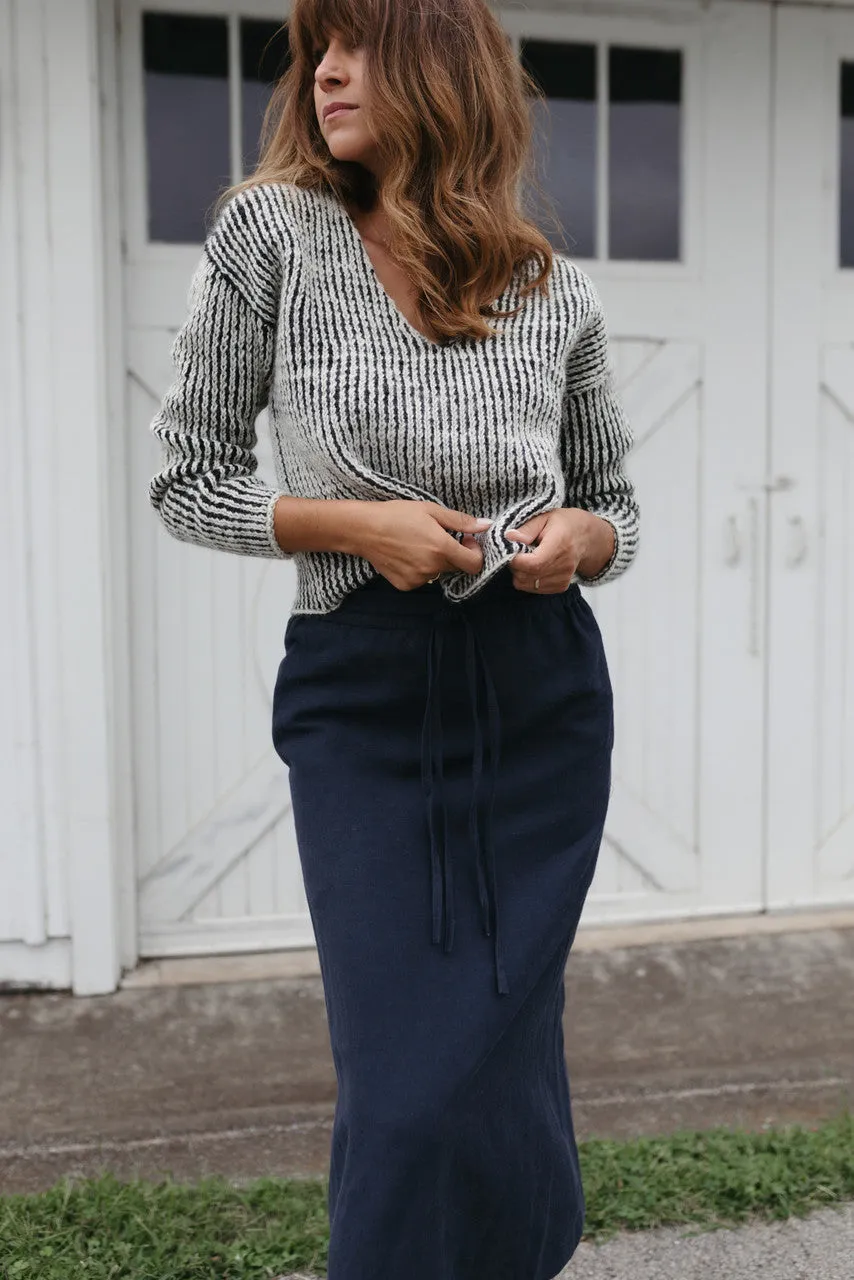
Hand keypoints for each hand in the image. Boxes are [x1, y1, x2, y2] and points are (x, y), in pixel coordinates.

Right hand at [352, 499, 491, 590]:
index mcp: (441, 548)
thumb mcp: (431, 510)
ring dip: (436, 562)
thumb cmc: (397, 515)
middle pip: (456, 567)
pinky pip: (422, 579)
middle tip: (438, 537)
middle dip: (454, 554)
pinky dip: (420, 569)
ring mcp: (418, 579)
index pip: (474, 564)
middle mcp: (432, 568)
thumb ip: (460, 521)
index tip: (464, 540)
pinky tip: (407, 554)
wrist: (364, 530)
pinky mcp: (405, 585)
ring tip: (418, 544)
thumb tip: (486, 525)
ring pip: (438, 573)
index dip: (474, 552)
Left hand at [505, 508, 614, 593]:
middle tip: (516, 552)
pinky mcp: (561, 586)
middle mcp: (565, 565)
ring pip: (527, 585)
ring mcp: (564, 578)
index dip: (516, 560)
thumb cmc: (562, 524)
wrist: (586, 537)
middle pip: (527, 576)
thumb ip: (526, 529)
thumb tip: (508, 538)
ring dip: (520, 573)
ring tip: (527, 557)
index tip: (510, 550)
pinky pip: (533, 589)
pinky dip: (527, 579)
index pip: (534, 563)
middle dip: (514, 566)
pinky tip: (534, 566)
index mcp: (560, 544)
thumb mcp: (544, 517)